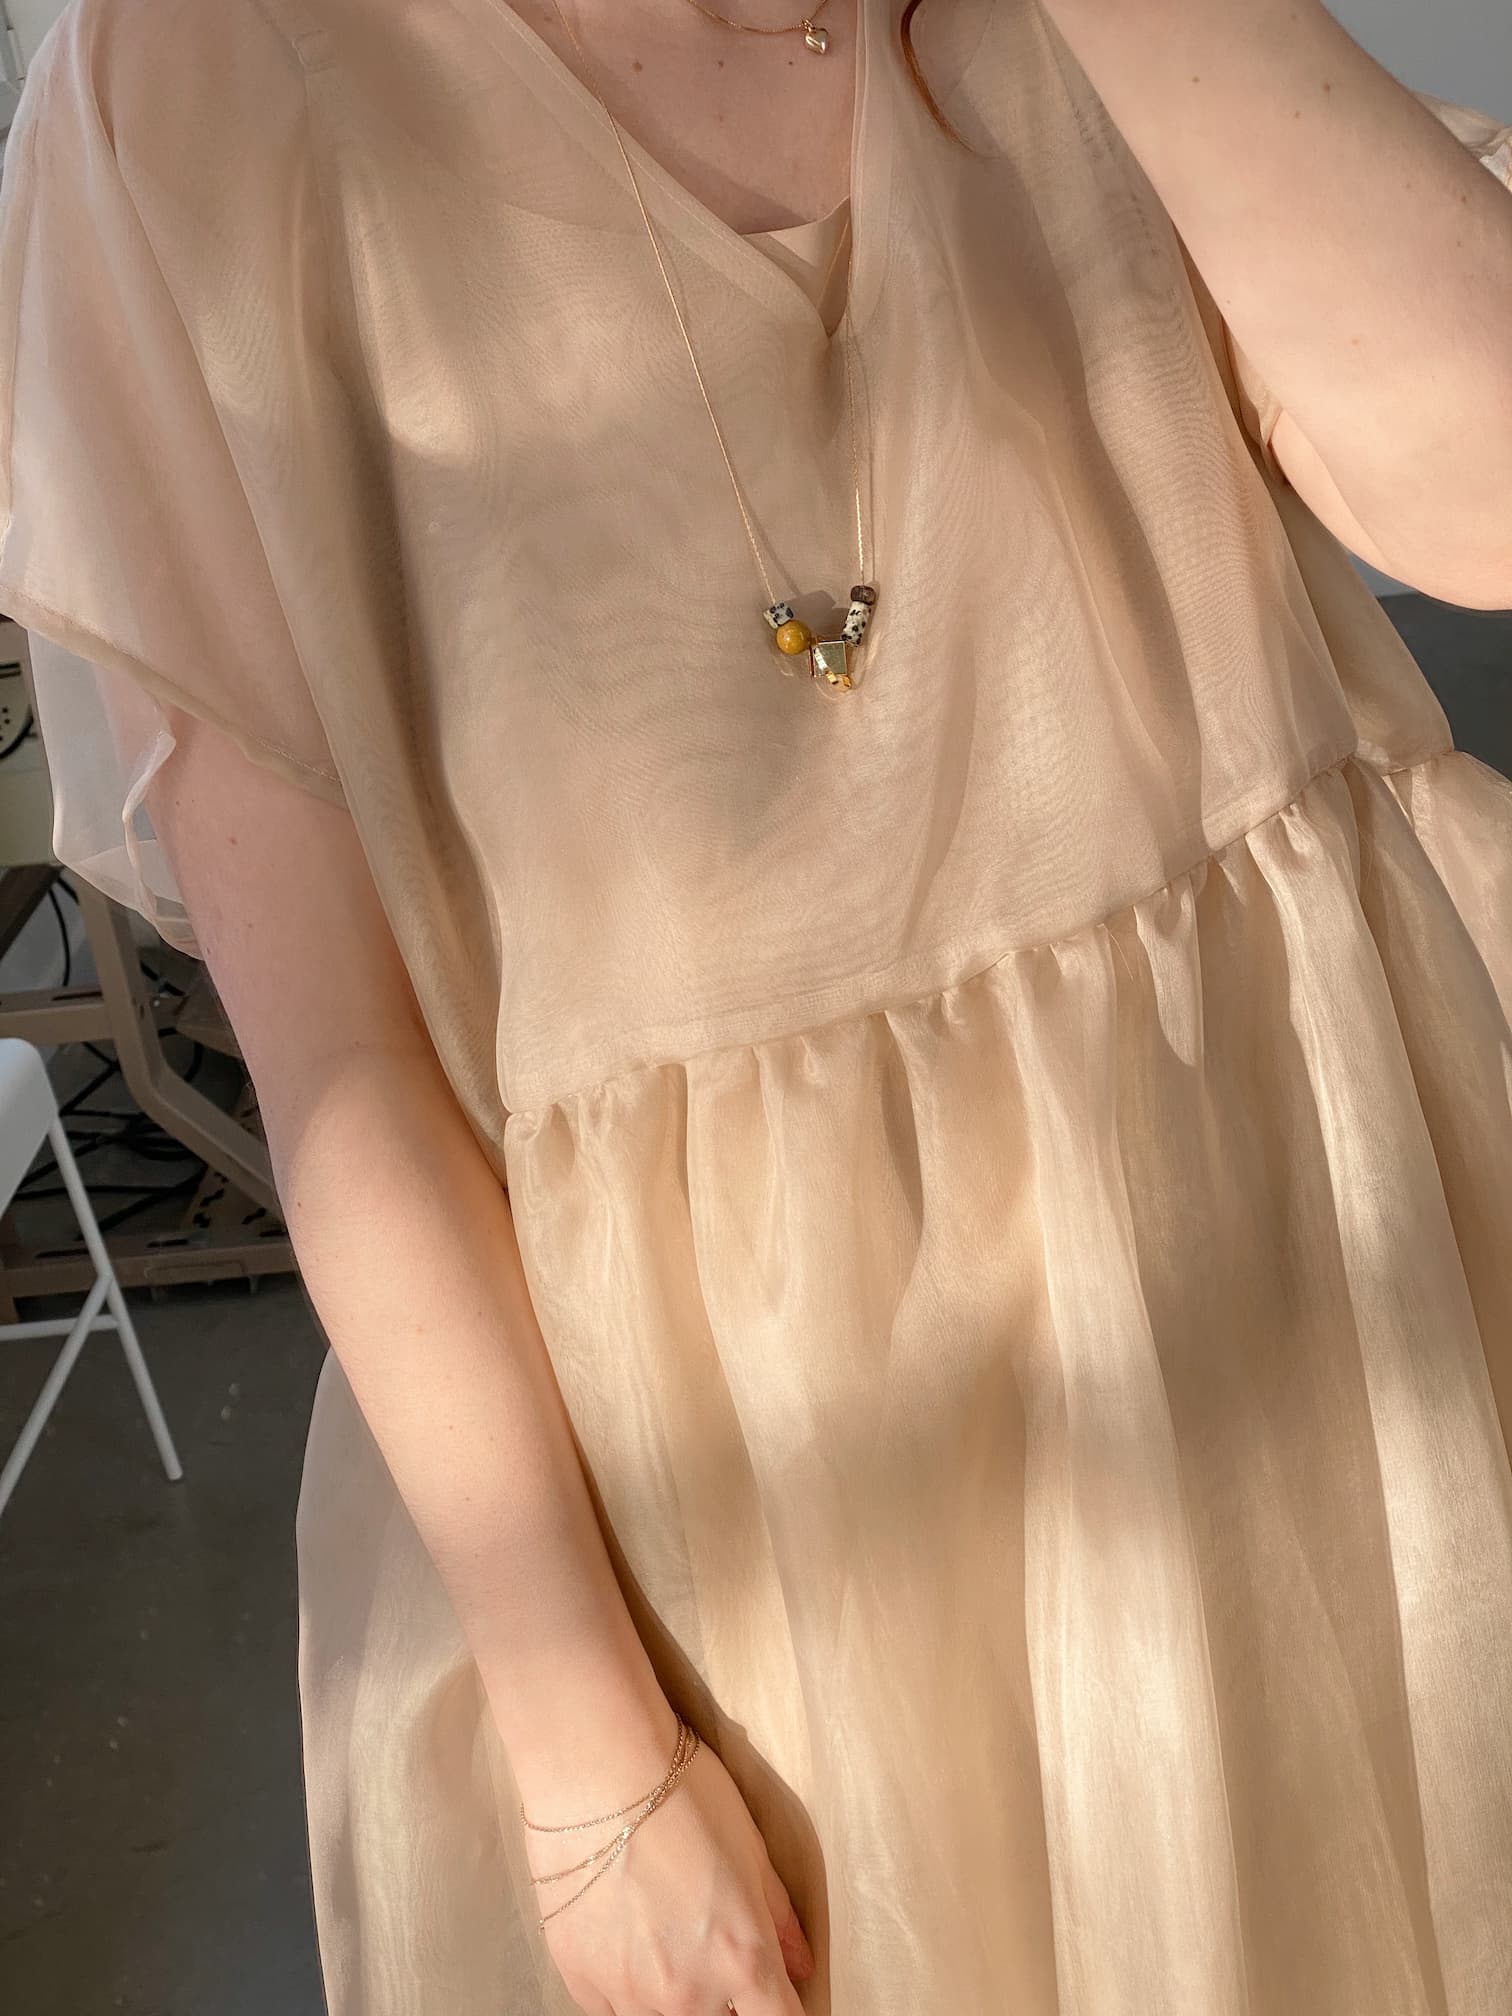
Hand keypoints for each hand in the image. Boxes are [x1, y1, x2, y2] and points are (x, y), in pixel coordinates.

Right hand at [530, 1711, 816, 2014]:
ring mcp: (629, 1993)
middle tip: (712, 1948)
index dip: (782, 2011)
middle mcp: (688, 1993)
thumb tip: (799, 1959)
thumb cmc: (681, 1792)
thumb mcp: (749, 1846)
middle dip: (727, 2002)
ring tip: (664, 1936)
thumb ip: (777, 1915)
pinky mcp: (580, 1980)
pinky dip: (627, 1988)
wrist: (597, 1767)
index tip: (775, 1996)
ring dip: (674, 1996)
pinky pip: (613, 2008)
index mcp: (742, 1958)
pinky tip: (626, 1939)